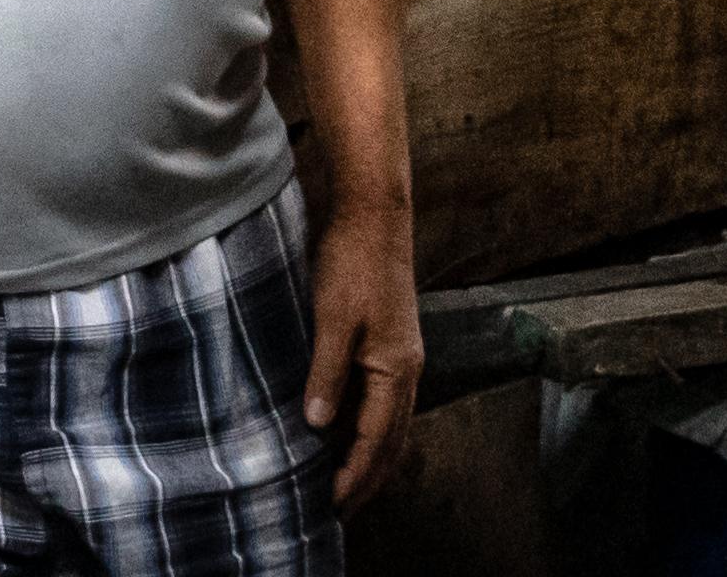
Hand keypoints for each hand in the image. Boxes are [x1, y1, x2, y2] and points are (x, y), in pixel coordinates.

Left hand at [305, 199, 423, 510]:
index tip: (332, 505)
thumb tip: (318, 424)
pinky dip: (371, 428)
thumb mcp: (333, 318)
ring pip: (393, 424)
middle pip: (393, 442)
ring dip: (372, 457)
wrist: (374, 215)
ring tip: (345, 483)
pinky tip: (347, 432)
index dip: (354, 475)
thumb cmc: (352, 262)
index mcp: (396, 370)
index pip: (377, 440)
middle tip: (340, 511)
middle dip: (369, 479)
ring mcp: (404, 357)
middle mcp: (408, 371)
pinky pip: (386, 402)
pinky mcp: (394, 344)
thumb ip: (327, 372)